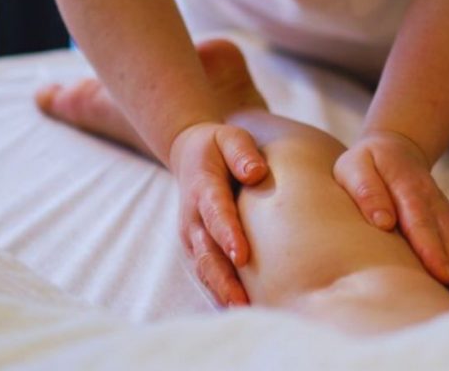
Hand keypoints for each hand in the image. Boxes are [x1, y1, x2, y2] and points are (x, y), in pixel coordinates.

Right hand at [169, 121, 267, 306]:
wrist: (192, 155)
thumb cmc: (218, 146)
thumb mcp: (230, 136)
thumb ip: (241, 151)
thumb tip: (256, 172)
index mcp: (202, 187)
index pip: (215, 212)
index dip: (227, 233)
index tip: (241, 255)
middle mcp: (193, 217)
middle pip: (206, 252)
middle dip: (223, 278)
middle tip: (242, 301)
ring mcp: (193, 236)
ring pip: (205, 269)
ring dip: (221, 291)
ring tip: (243, 312)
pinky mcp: (198, 248)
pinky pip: (208, 273)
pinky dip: (220, 292)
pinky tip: (240, 309)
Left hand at [333, 130, 448, 305]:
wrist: (395, 149)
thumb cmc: (368, 163)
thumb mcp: (355, 167)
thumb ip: (366, 190)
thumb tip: (382, 221)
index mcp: (407, 185)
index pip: (420, 218)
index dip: (432, 247)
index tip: (441, 273)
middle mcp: (432, 199)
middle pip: (448, 236)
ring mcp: (445, 211)